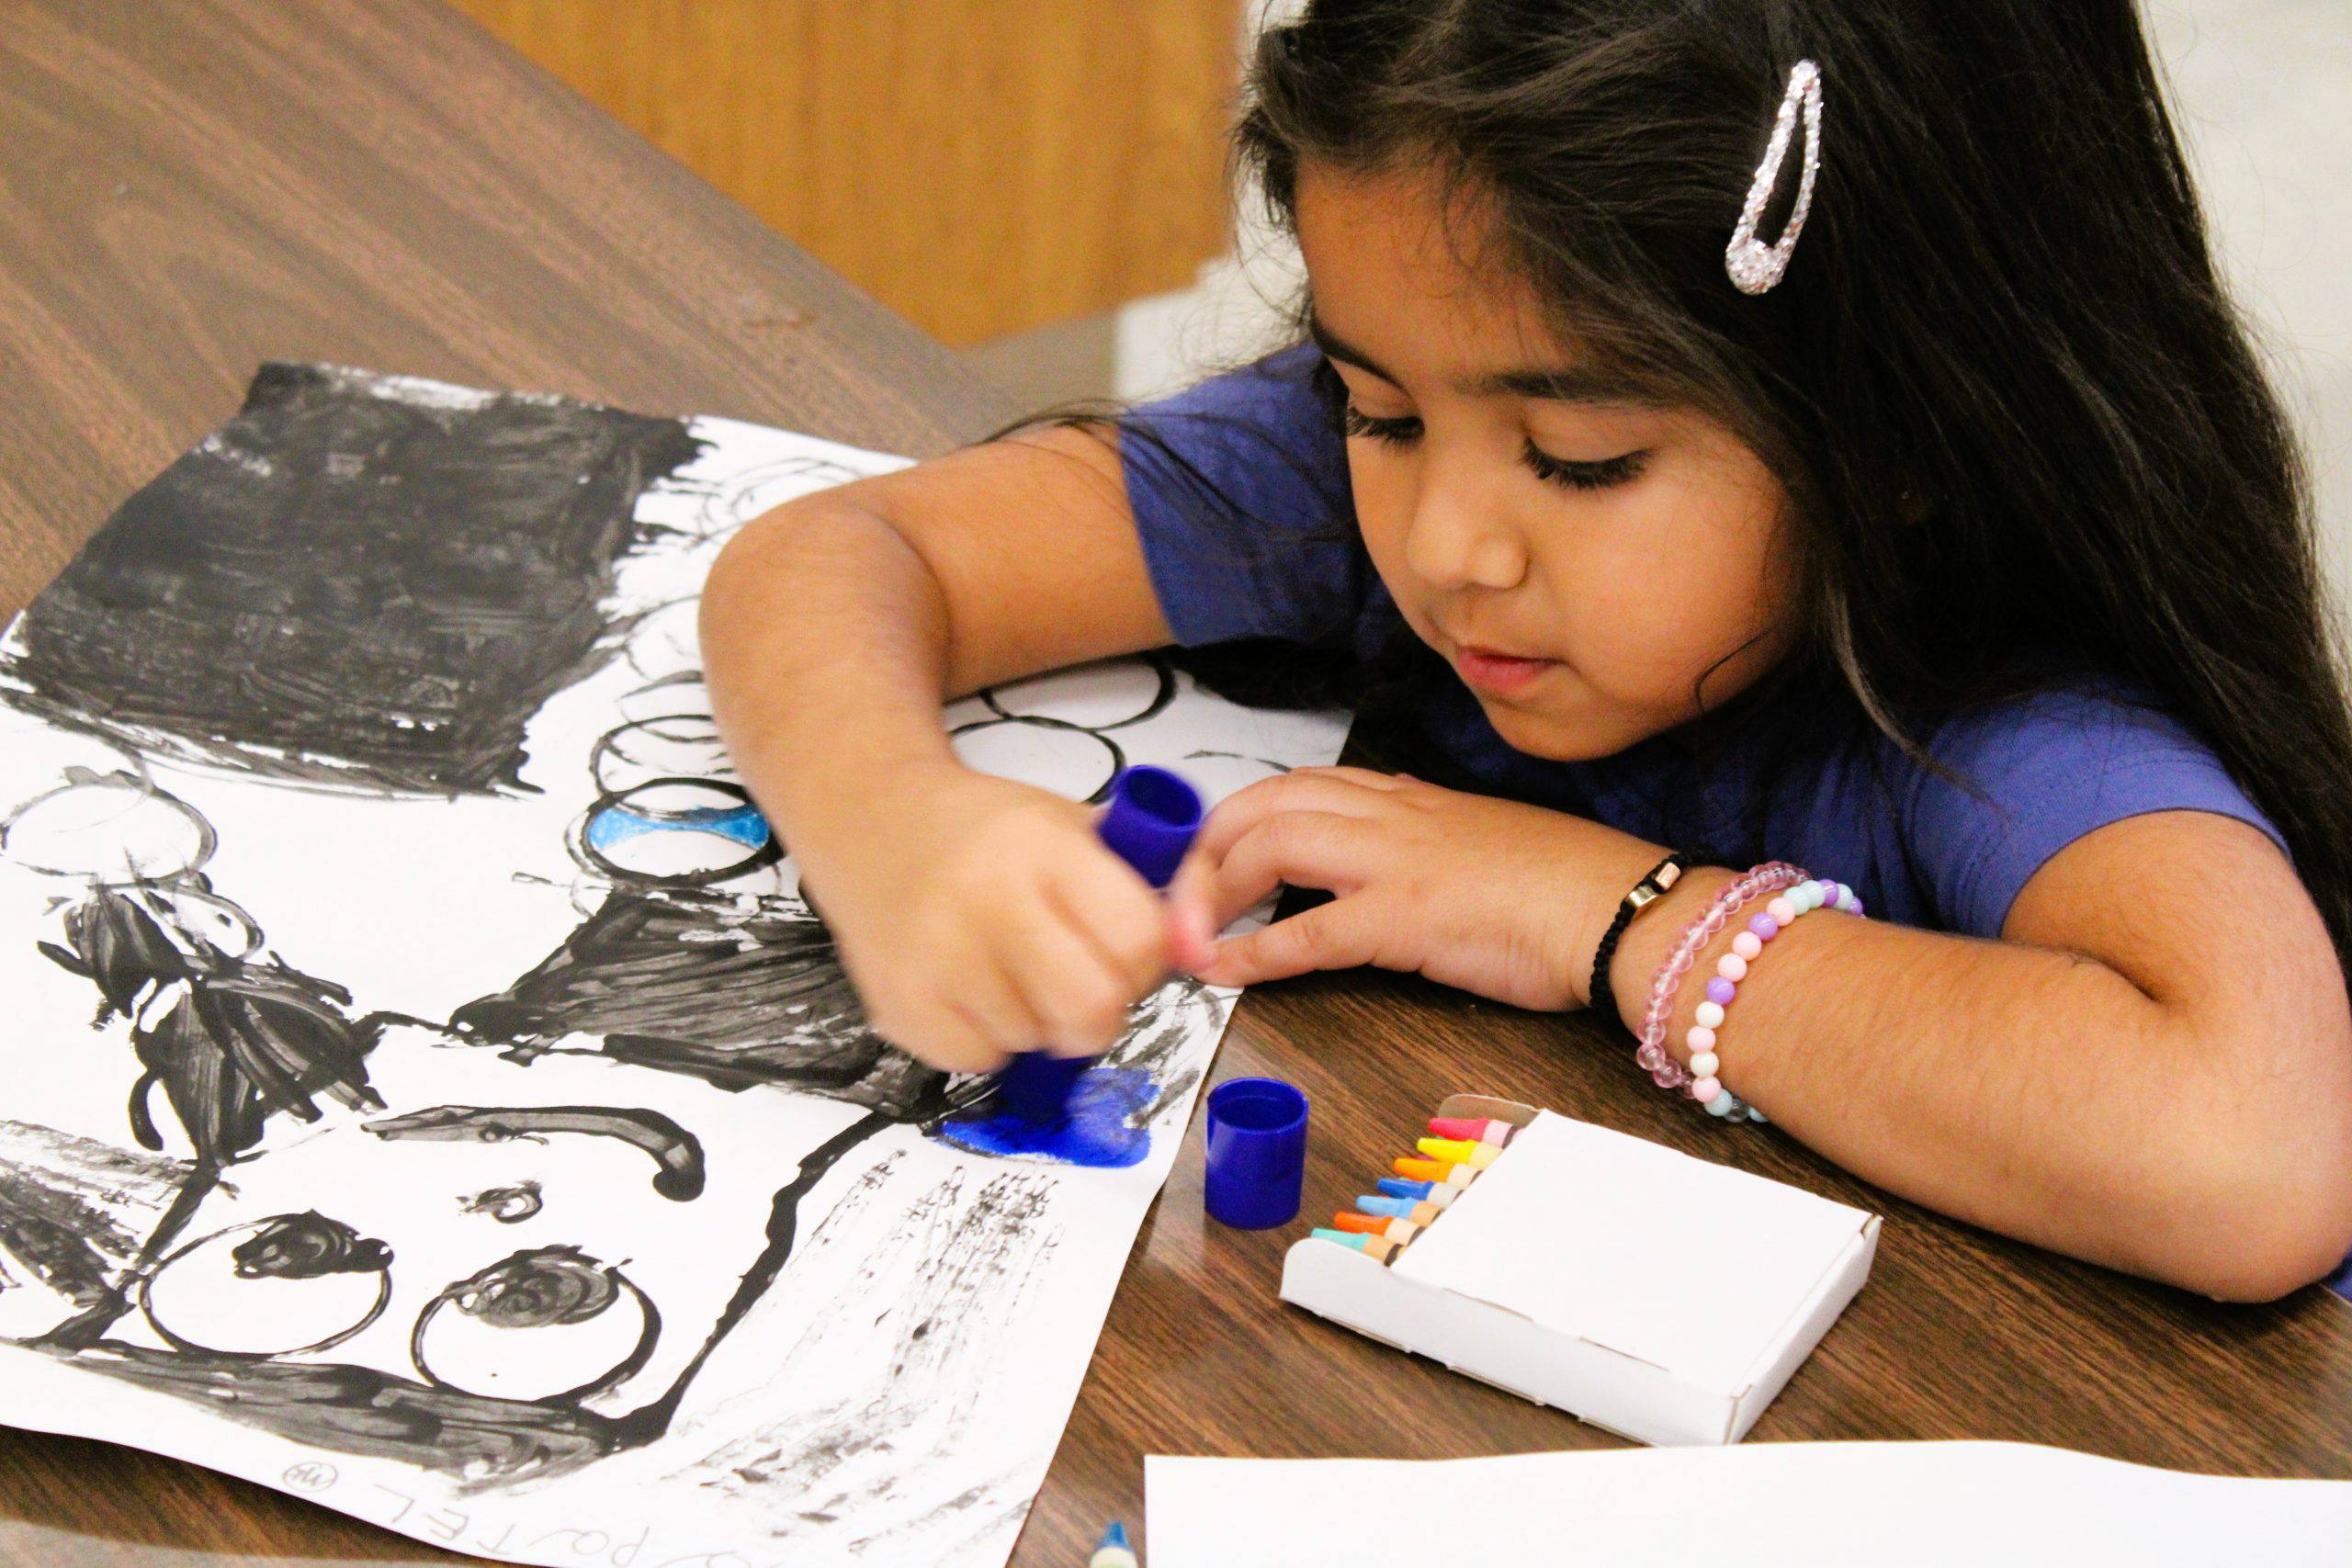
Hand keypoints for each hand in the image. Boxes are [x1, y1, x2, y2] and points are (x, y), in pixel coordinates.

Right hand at [800, 763, 1190, 1073]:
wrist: (874, 823)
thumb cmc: (993, 834)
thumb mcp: (1083, 829)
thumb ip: (1163, 884)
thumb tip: (1203, 952)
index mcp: (1046, 848)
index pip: (1138, 938)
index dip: (1148, 958)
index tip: (1124, 948)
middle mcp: (986, 899)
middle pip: (1091, 1008)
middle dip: (1102, 1010)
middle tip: (1080, 982)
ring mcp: (936, 957)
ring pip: (1035, 1042)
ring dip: (1039, 1021)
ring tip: (1012, 969)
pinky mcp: (901, 1004)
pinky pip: (981, 1062)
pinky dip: (990, 1039)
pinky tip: (972, 988)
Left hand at [1168, 766, 1666, 1010]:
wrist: (1626, 908)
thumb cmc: (1566, 889)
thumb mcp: (1475, 847)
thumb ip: (1418, 846)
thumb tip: (1373, 871)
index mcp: (1408, 797)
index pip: (1297, 785)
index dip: (1239, 817)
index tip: (1210, 855)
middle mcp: (1391, 814)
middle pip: (1261, 803)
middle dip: (1204, 846)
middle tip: (1178, 895)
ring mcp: (1395, 860)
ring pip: (1268, 845)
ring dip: (1212, 890)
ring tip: (1187, 932)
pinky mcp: (1405, 918)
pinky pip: (1305, 932)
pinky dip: (1251, 951)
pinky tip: (1223, 970)